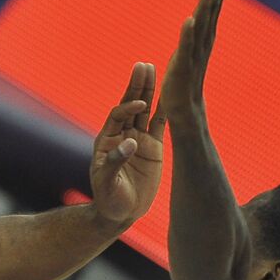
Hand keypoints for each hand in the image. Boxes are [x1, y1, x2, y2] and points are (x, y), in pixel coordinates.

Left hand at [89, 61, 165, 224]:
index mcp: (107, 140)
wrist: (121, 213)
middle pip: (131, 106)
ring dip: (149, 91)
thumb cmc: (108, 199)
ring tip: (153, 68)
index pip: (118, 116)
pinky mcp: (153, 148)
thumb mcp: (107, 182)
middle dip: (137, 87)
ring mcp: (139, 140)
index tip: (139, 104)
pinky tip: (172, 92)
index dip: (127, 107)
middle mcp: (123, 136)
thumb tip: (129, 143)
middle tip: (143, 66)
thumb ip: (116, 162)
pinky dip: (166, 109)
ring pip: (146, 111)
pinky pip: (160, 124)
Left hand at [156, 0, 233, 126]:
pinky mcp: (182, 68)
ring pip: (201, 27)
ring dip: (205, 8)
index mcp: (203, 38)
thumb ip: (192, 36)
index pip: (213, 9)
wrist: (183, 111)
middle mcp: (202, 44)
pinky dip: (187, 34)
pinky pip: (185, 48)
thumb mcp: (187, 53)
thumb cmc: (183, 82)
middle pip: (212, 12)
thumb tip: (195, 20)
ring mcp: (193, 56)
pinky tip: (189, 20)